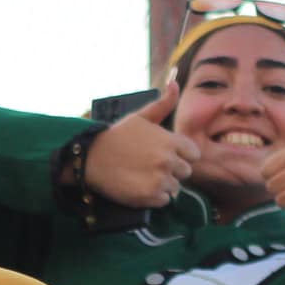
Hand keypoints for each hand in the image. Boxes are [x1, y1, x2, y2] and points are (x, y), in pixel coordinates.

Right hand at [81, 83, 199, 208]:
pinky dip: (154, 197)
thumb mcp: (140, 116)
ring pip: (175, 188)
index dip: (181, 156)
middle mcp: (168, 160)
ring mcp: (160, 179)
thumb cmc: (117, 136)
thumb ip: (163, 104)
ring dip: (163, 184)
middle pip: (185, 172)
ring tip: (143, 176)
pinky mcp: (150, 196)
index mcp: (170, 141)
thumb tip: (175, 83)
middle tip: (150, 166)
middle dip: (172, 170)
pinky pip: (164, 201)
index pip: (193, 154)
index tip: (166, 155)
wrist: (90, 157)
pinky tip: (139, 186)